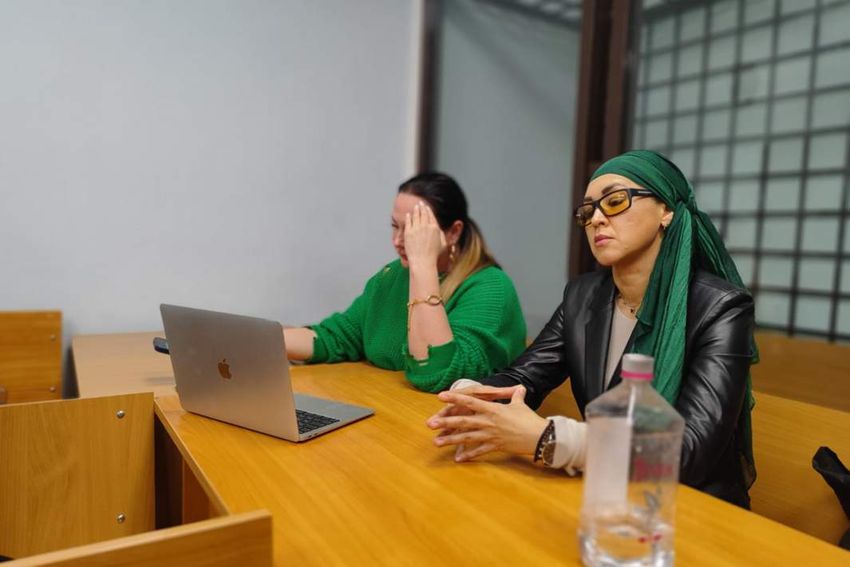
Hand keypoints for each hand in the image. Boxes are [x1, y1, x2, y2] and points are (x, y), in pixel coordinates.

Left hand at [404, 201, 444, 270]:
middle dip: (422, 207)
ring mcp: (416, 229)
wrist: (423, 261)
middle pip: (423, 213)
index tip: (427, 207)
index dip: (429, 210)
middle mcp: (426, 226)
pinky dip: (408, 217)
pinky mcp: (408, 232)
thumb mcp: (443, 245)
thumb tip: (438, 229)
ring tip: (415, 206)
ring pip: (416, 215)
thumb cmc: (433, 256)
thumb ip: (441, 235)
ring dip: (416, 210)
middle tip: (420, 203)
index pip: (431, 216)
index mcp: (435, 228)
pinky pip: (408, 222)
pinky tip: (408, 215)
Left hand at [426, 386, 548, 461]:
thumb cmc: (529, 419)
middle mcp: (488, 422)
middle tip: (430, 424)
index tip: (441, 396)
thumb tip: (519, 387)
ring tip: (437, 442)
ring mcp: (490, 435)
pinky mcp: (495, 447)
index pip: (470, 401)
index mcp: (492, 409)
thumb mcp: (520, 404)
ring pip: (467, 438)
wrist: (539, 436)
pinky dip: (468, 455)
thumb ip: (515, 395)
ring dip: (451, 440)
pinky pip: (479, 451)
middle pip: (463, 421)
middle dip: (446, 422)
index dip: (455, 398)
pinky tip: (457, 459)